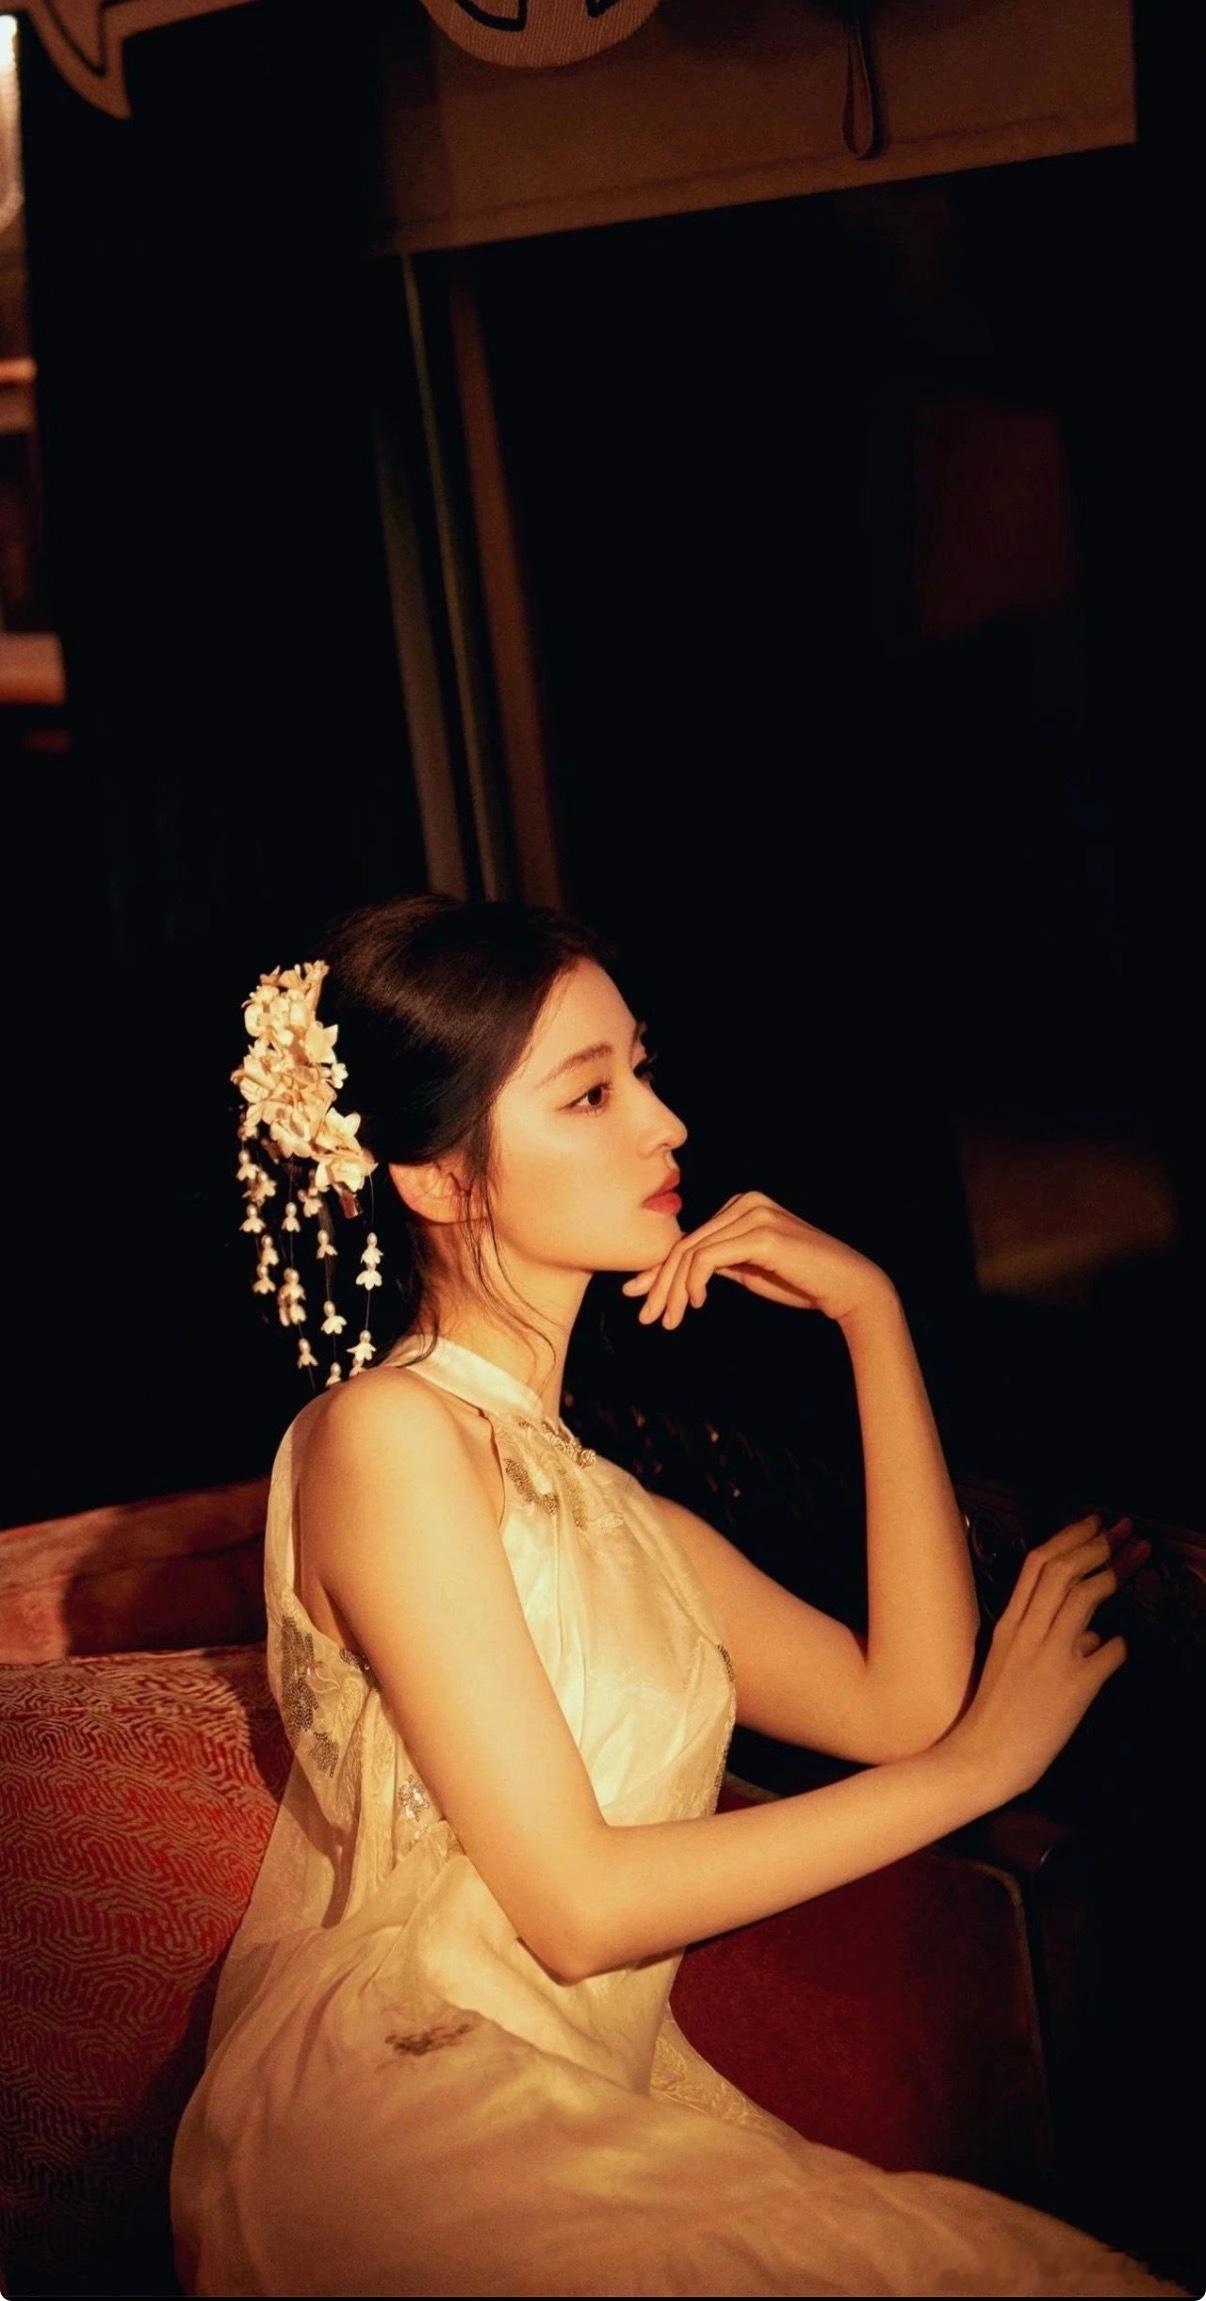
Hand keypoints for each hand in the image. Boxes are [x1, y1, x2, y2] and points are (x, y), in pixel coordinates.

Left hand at [619, 1190, 889, 1328]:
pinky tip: (696, 1304)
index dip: (659, 1269)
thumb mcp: (750, 1270)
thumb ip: (720, 1263)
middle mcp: (745, 1201)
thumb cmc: (801, 1282)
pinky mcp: (761, 1233)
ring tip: (668, 1319)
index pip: (690, 1238)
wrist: (847, 1286)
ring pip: (692, 1252)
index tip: (638, 1296)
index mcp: (742, 1205)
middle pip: (686, 1244)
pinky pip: (709, 1258)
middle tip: (647, 1316)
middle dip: (660, 1283)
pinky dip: (693, 1282)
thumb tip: (680, 1274)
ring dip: (673, 1289)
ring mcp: (753, 1213)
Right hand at [947, 1511, 1146, 1804]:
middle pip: (1063, 1570)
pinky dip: (1119, 1645)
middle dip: (1097, 1543)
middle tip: (1123, 1530)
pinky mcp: (1073, 1689)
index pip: (1037, 1564)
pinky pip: (1106, 1654)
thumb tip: (1090, 1633)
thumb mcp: (1008, 1664)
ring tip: (1135, 1560)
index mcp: (1008, 1625)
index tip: (1092, 1522)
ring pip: (1084, 1598)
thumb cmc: (992, 1715)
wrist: (981, 1759)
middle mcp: (1027, 1634)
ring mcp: (1050, 1659)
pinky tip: (1122, 1645)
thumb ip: (1043, 1640)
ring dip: (1114, 1574)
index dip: (1069, 1537)